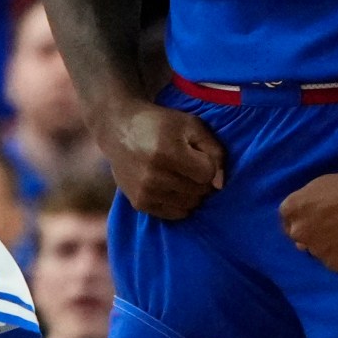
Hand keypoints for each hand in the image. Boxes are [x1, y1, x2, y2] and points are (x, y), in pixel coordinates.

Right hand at [96, 100, 226, 219]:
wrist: (118, 129)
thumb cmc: (160, 124)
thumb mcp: (192, 125)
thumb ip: (214, 151)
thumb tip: (219, 185)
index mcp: (167, 152)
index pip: (207, 174)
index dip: (207, 164)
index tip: (196, 154)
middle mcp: (154, 176)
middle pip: (199, 191)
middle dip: (200, 179)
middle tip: (188, 165)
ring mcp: (145, 192)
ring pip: (189, 204)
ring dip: (191, 192)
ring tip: (180, 176)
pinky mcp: (139, 202)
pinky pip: (174, 214)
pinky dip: (179, 203)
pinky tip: (171, 187)